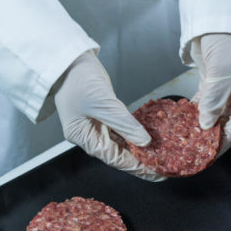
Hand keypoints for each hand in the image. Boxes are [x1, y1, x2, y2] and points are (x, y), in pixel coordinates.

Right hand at [54, 50, 164, 181]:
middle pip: (118, 153)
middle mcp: (89, 134)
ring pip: (120, 142)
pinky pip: (120, 128)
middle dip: (140, 160)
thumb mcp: (103, 103)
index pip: (114, 158)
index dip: (136, 166)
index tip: (156, 172)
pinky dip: (133, 133)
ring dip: (138, 148)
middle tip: (162, 167)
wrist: (68, 57)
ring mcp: (95, 124)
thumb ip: (125, 124)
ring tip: (158, 155)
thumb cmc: (78, 79)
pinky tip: (147, 138)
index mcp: (83, 137)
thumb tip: (144, 142)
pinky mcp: (102, 113)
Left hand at [190, 33, 230, 153]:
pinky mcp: (211, 81)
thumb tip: (206, 123)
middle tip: (202, 150)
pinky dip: (196, 111)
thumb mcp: (222, 72)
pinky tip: (186, 121)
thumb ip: (214, 99)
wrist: (216, 19)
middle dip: (216, 134)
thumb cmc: (227, 42)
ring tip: (192, 140)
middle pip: (229, 118)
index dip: (229, 136)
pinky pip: (205, 101)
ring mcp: (225, 86)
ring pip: (216, 112)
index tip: (216, 149)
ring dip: (204, 125)